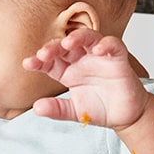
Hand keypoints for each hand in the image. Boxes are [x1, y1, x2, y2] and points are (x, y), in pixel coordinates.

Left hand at [23, 28, 149, 129]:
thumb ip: (57, 109)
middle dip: (54, 47)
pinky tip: (98, 49)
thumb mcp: (74, 112)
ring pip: (88, 37)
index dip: (39, 61)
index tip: (28, 64)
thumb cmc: (100, 108)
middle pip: (66, 45)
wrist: (126, 117)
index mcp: (68, 71)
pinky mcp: (118, 59)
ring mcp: (100, 57)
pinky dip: (106, 44)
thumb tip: (36, 108)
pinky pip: (113, 45)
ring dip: (77, 37)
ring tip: (67, 42)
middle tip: (43, 54)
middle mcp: (82, 60)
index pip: (50, 61)